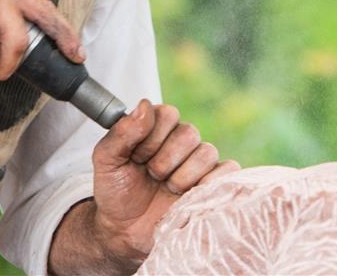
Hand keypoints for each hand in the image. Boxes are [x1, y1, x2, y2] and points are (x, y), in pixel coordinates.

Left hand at [88, 100, 239, 264]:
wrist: (125, 231)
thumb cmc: (115, 192)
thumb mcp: (107, 161)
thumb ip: (122, 132)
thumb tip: (144, 105)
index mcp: (156, 128)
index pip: (168, 114)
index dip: (152, 137)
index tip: (137, 157)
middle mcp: (181, 141)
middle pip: (189, 133)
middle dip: (165, 160)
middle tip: (151, 176)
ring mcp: (199, 163)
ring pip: (207, 152)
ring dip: (182, 176)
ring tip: (167, 189)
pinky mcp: (213, 184)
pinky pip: (229, 171)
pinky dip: (210, 183)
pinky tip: (188, 195)